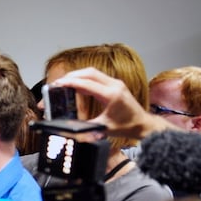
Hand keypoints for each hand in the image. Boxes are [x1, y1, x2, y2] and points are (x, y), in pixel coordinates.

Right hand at [52, 67, 172, 138]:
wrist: (142, 124)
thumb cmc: (126, 126)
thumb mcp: (103, 128)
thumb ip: (86, 127)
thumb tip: (69, 127)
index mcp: (111, 95)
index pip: (87, 83)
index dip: (70, 83)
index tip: (58, 84)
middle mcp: (114, 85)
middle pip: (89, 72)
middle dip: (72, 75)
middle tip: (58, 82)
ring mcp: (115, 83)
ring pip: (93, 72)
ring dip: (78, 75)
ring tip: (65, 82)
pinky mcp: (115, 84)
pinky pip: (97, 77)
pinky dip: (85, 78)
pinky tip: (77, 84)